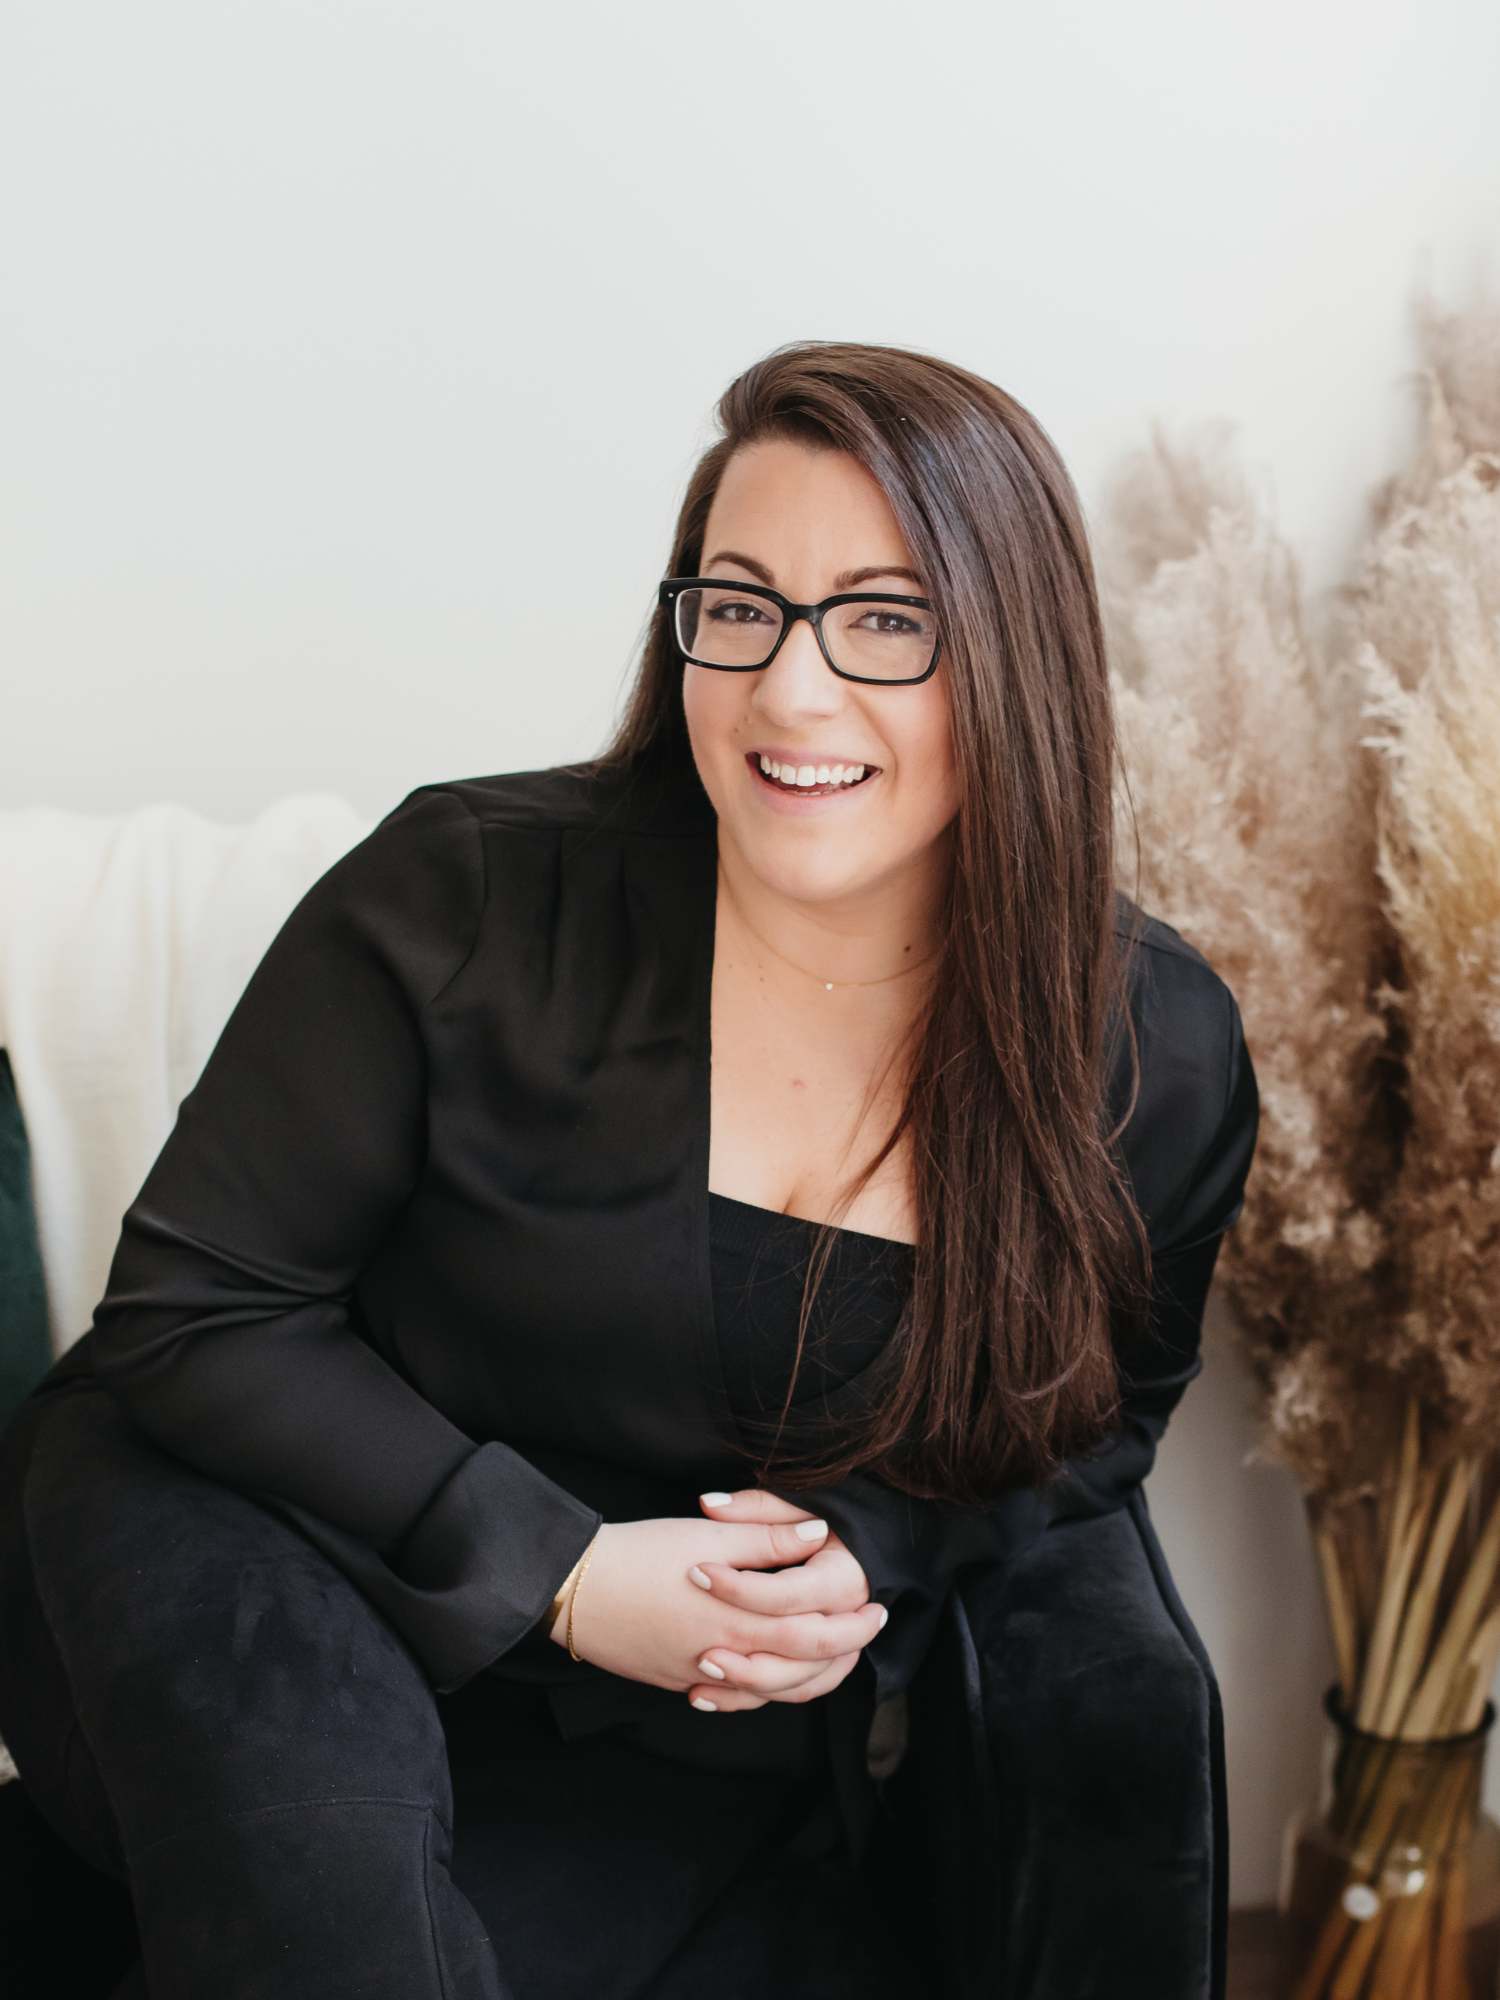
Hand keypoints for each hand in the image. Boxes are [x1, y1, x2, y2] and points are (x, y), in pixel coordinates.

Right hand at [547, 1499, 886, 1712]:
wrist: (573, 1590)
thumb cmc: (639, 1554)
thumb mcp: (707, 1534)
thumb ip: (766, 1539)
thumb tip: (820, 1534)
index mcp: (738, 1617)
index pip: (814, 1633)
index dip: (852, 1624)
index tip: (878, 1607)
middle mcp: (725, 1656)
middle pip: (801, 1669)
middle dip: (843, 1651)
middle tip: (869, 1631)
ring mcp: (701, 1677)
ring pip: (771, 1691)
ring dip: (810, 1676)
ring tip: (833, 1656)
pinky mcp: (679, 1681)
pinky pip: (734, 1699)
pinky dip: (761, 1691)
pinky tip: (770, 1676)